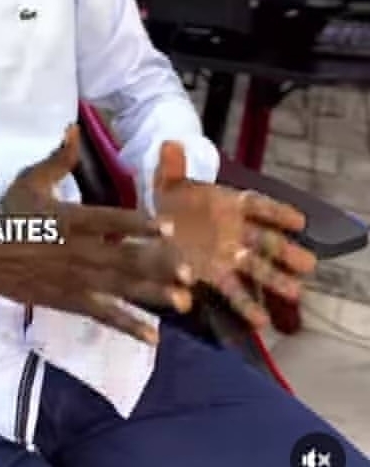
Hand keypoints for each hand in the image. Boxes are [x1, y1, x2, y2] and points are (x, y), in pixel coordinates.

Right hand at [0, 125, 193, 342]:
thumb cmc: (7, 216)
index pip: (111, 222)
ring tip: (182, 303)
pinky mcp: (70, 301)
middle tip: (191, 274)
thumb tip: (73, 128)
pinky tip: (152, 336)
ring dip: (153, 296)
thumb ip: (58, 159)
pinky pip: (103, 315)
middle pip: (125, 260)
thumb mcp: (30, 182)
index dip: (140, 225)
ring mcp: (75, 280)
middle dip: (159, 268)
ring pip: (120, 290)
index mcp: (71, 220)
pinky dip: (128, 326)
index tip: (170, 229)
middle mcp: (78, 252)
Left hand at [153, 141, 316, 327]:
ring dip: (275, 281)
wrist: (158, 226)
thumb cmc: (173, 201)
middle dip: (285, 253)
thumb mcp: (168, 184)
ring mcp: (229, 256)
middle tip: (308, 264)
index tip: (300, 221)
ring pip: (256, 269)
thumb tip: (169, 144)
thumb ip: (171, 169)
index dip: (278, 213)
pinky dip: (246, 306)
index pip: (258, 206)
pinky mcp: (216, 277)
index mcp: (230, 204)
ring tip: (295, 294)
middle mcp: (236, 231)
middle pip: (265, 242)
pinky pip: (234, 292)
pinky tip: (260, 322)